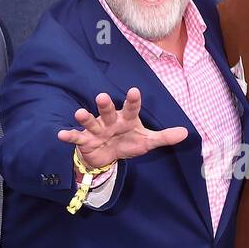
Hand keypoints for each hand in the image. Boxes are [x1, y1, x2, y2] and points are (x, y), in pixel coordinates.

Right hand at [56, 88, 186, 167]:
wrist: (107, 156)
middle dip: (105, 105)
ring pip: (91, 121)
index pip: (131, 108)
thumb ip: (164, 137)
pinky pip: (77, 137)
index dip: (132, 100)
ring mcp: (96, 130)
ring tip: (79, 113)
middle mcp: (110, 121)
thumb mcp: (146, 142)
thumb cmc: (127, 143)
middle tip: (103, 97)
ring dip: (85, 117)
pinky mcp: (85, 140)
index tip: (134, 91)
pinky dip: (69, 136)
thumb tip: (186, 133)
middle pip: (108, 111)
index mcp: (126, 119)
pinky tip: (61, 134)